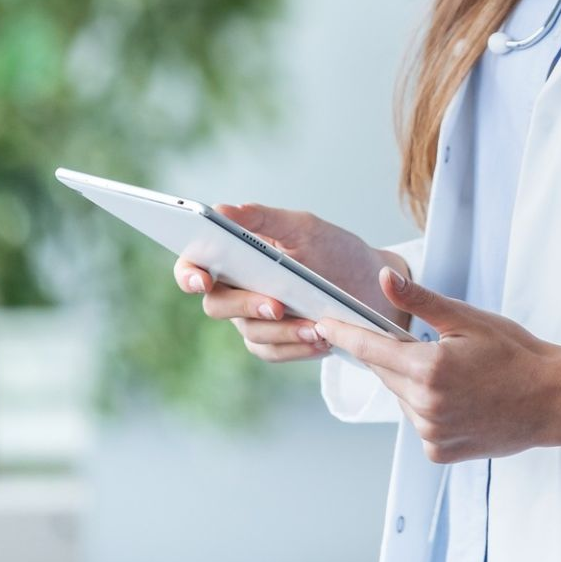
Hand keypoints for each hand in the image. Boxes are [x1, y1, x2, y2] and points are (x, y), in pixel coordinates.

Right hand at [173, 204, 412, 362]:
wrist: (372, 285)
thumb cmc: (334, 250)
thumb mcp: (304, 228)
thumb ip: (263, 219)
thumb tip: (222, 209)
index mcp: (237, 254)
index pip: (195, 263)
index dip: (188, 273)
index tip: (201, 280)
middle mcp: (238, 288)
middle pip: (217, 304)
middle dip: (245, 306)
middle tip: (277, 305)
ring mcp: (254, 319)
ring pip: (250, 332)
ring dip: (281, 331)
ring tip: (314, 325)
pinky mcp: (275, 343)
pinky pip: (272, 352)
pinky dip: (295, 346)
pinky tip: (320, 338)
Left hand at [312, 266, 560, 461]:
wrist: (551, 399)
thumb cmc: (515, 353)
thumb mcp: (468, 318)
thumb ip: (420, 300)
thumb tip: (385, 278)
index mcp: (431, 368)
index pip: (372, 348)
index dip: (344, 334)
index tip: (322, 324)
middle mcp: (426, 405)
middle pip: (387, 372)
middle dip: (394, 354)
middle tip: (428, 343)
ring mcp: (432, 432)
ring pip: (402, 397)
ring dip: (413, 381)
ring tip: (455, 372)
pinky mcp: (439, 452)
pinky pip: (418, 420)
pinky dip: (427, 405)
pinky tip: (458, 396)